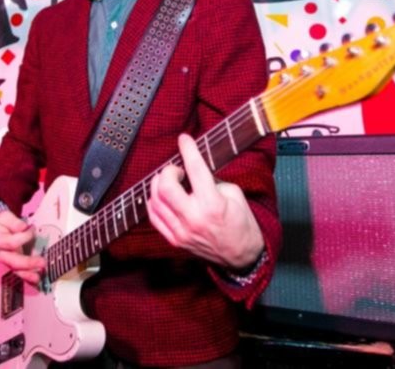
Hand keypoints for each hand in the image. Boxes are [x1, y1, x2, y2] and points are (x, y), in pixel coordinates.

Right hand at [0, 209, 44, 284]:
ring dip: (28, 275)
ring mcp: (5, 261)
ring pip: (16, 270)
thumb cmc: (0, 223)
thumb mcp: (4, 217)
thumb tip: (23, 227)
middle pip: (13, 261)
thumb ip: (13, 222)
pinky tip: (36, 280)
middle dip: (28, 263)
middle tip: (42, 262)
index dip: (25, 237)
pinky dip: (28, 278)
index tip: (33, 228)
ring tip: (38, 278)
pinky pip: (19, 273)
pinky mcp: (11, 264)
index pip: (12, 242)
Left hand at [149, 134, 264, 268]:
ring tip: (171, 183)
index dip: (188, 149)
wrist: (240, 256)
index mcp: (213, 204)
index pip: (195, 169)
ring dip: (159, 185)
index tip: (184, 139)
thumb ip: (211, 179)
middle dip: (168, 171)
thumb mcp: (233, 194)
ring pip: (155, 201)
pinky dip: (155, 202)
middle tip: (177, 170)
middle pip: (165, 186)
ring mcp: (182, 231)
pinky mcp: (175, 240)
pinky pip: (153, 217)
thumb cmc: (240, 223)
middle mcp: (194, 218)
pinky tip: (164, 198)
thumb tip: (192, 166)